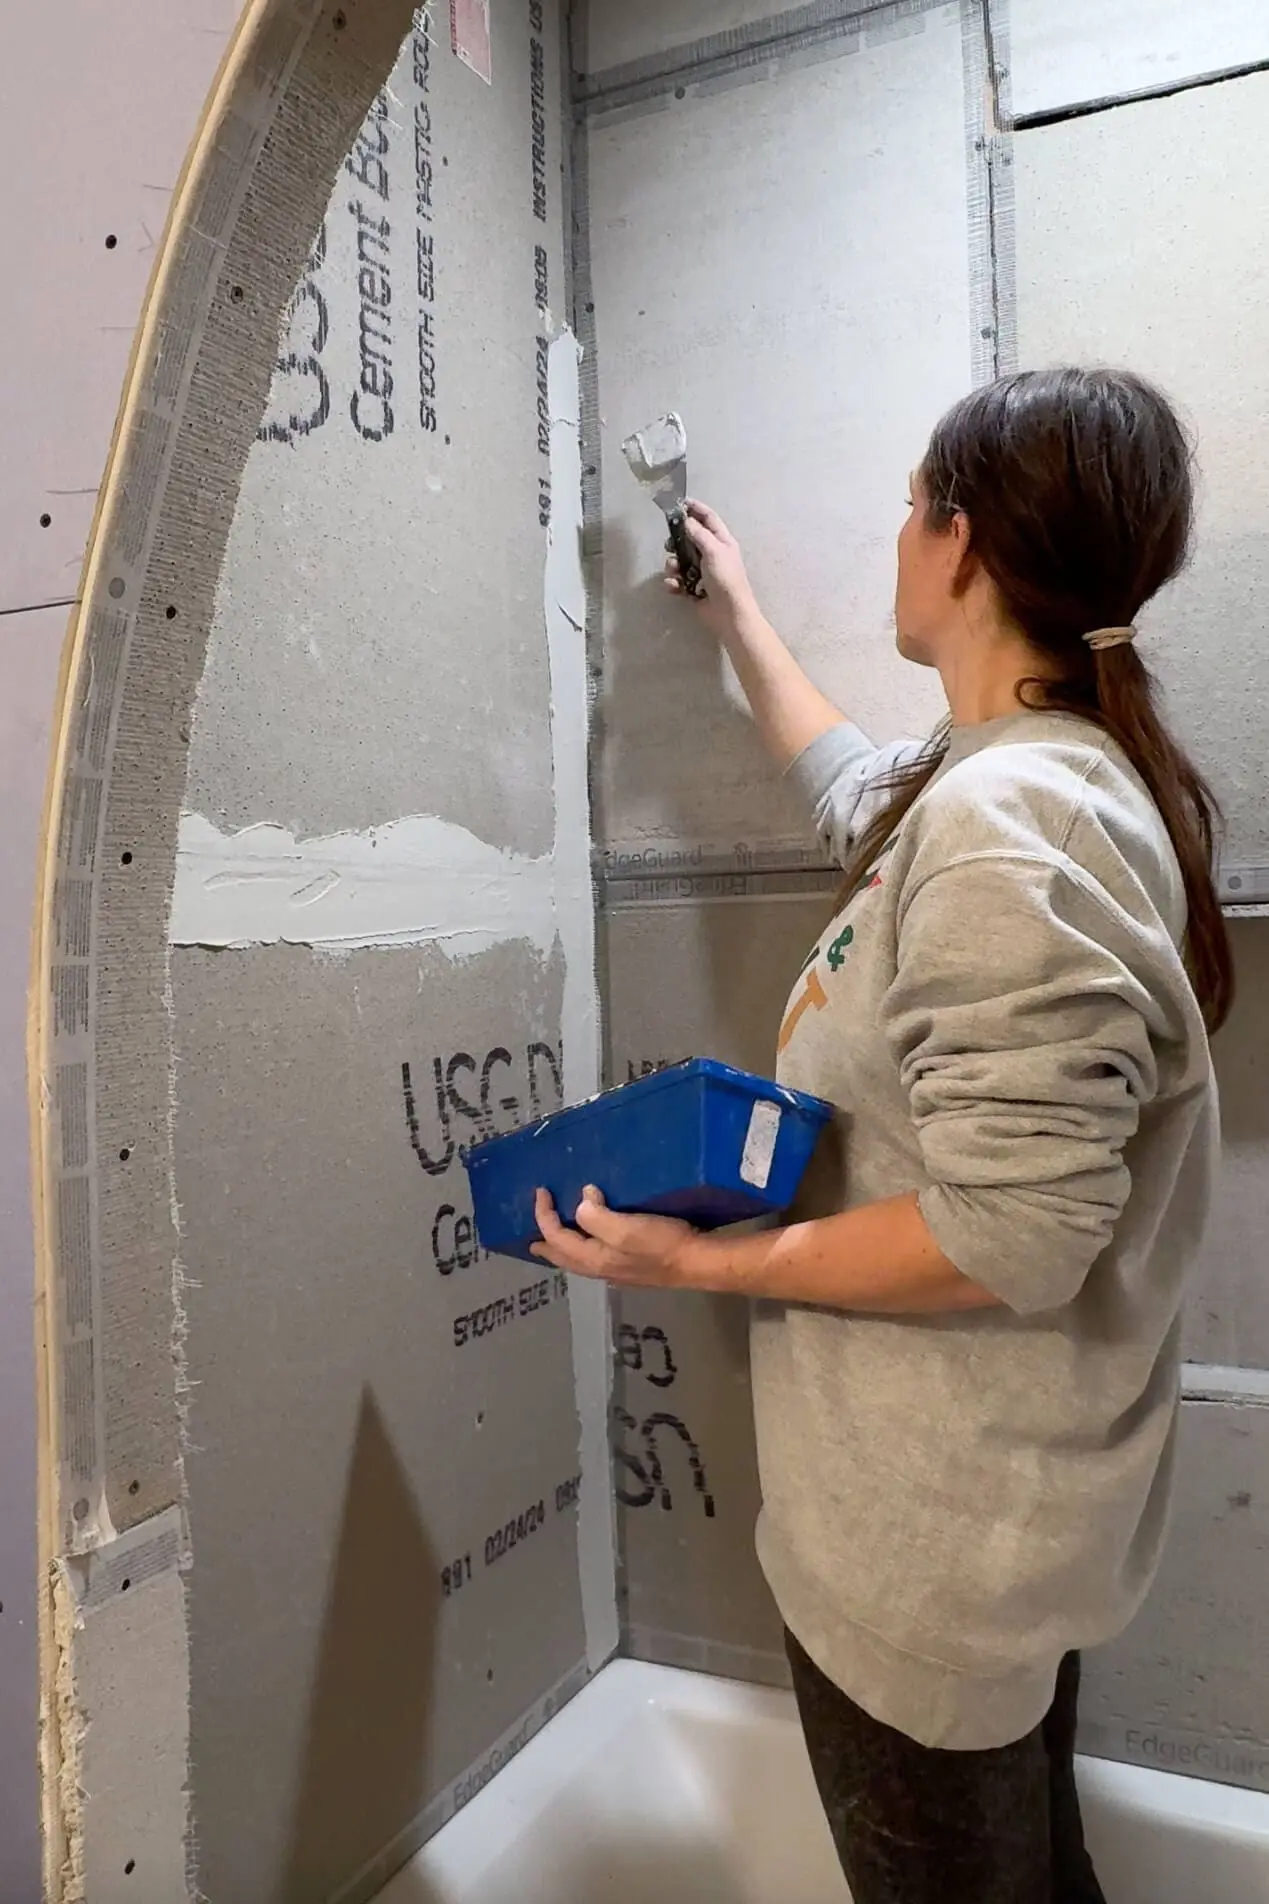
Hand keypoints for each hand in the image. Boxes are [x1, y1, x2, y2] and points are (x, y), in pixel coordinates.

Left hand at [531, 1185, 703, 1288]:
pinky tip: (592, 1245)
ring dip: (563, 1250)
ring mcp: (617, 1271)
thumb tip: (582, 1202)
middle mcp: (600, 1269)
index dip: (544, 1215)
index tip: (540, 1192)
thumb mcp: (627, 1228)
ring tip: (555, 1242)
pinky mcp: (632, 1268)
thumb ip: (598, 1217)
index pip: (557, 1237)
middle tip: (531, 1239)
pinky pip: (595, 1260)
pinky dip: (582, 1251)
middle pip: (564, 1257)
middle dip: (546, 1245)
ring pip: (579, 1261)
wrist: (696, 1263)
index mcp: (594, 1258)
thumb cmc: (662, 1243)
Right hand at [665, 500, 762, 644]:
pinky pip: (678, 580)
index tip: (680, 503)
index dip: (696, 508)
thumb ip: (699, 533)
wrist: (728, 614)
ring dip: (673, 564)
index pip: (708, 518)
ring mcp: (701, 572)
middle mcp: (711, 554)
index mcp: (722, 542)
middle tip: (669, 543)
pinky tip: (675, 586)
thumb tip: (687, 520)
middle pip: (689, 539)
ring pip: (680, 560)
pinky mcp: (693, 588)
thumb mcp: (714, 551)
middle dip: (677, 540)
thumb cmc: (725, 579)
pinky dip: (674, 582)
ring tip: (675, 571)